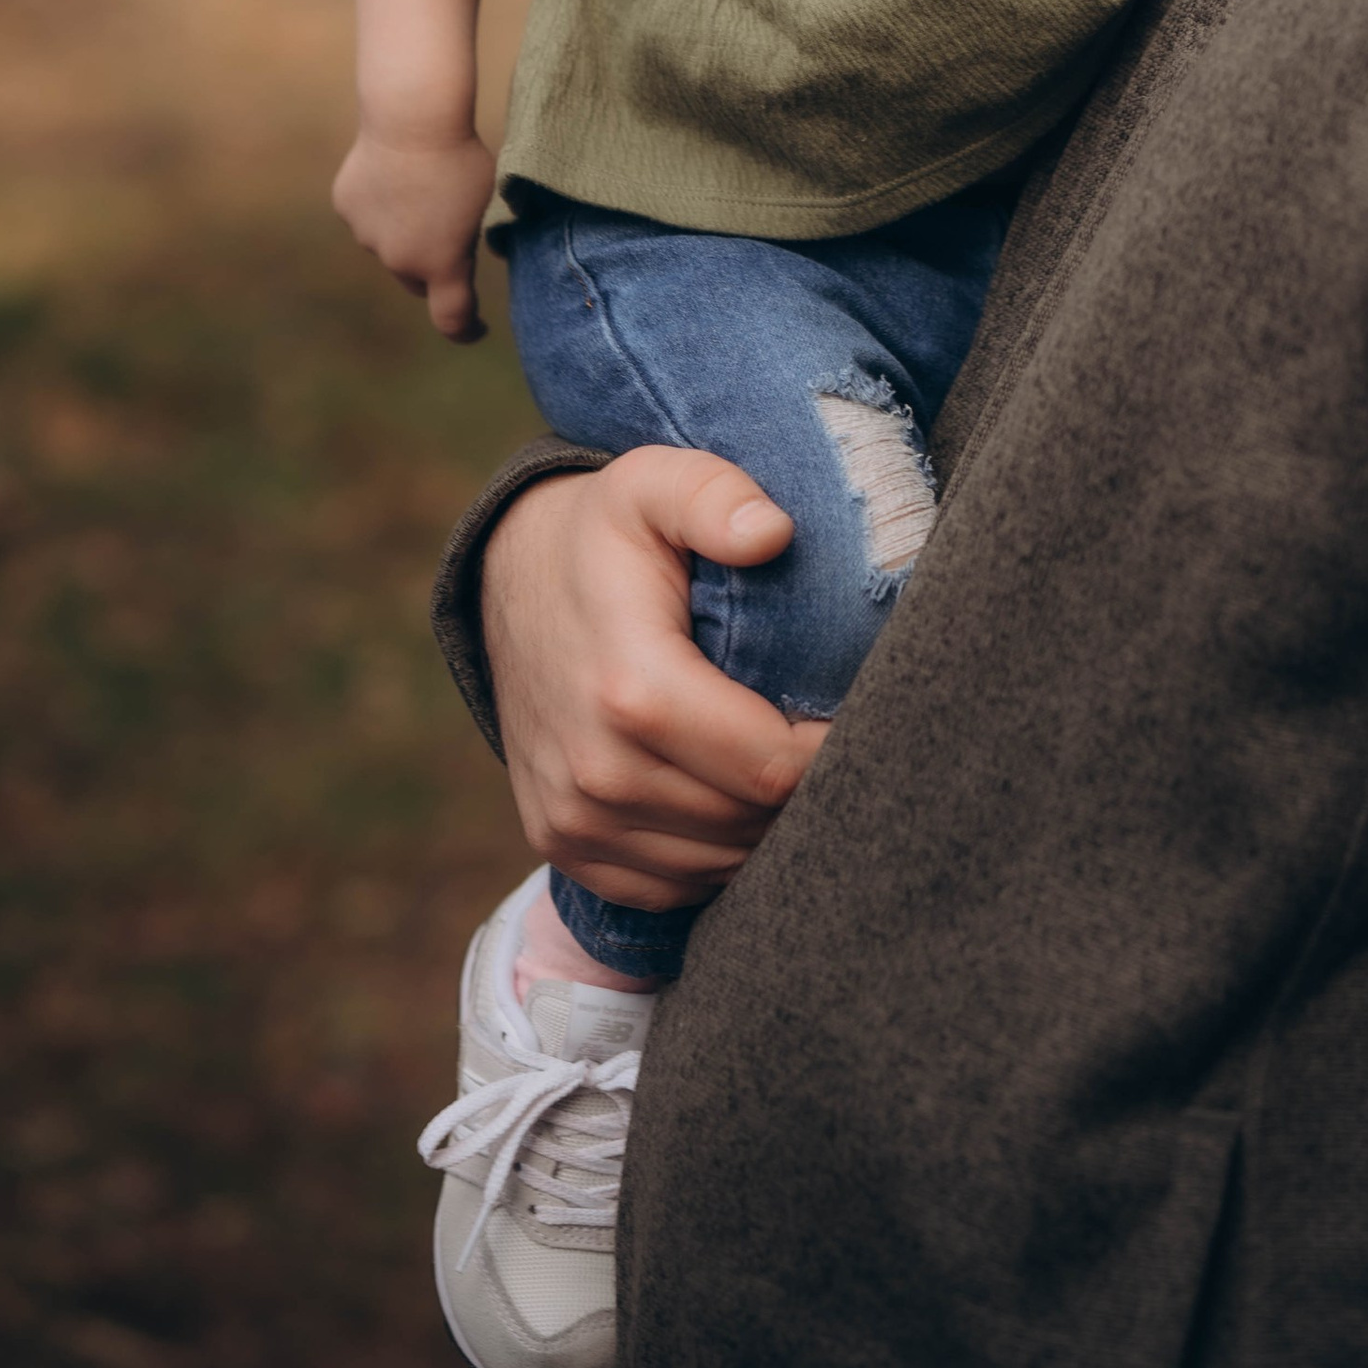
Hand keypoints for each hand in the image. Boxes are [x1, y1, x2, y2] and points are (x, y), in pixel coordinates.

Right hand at [333, 126, 497, 340]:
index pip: (452, 319)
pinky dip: (381, 206)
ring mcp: (367, 235)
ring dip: (404, 231)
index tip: (477, 329)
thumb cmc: (462, 157)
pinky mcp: (346, 207)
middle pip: (417, 278)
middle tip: (449, 233)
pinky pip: (368, 216)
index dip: (466, 330)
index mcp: (441, 264)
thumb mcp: (488, 201)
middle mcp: (399, 260)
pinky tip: (394, 174)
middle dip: (433, 267)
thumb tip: (477, 252)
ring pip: (389, 245)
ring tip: (421, 188)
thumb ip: (479, 237)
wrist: (412, 120)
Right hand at [481, 448, 829, 910]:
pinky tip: (735, 800)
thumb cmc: (606, 531)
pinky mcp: (562, 843)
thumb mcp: (656, 482)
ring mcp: (572, 818)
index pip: (767, 768)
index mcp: (629, 690)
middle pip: (746, 823)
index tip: (857, 710)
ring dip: (763, 826)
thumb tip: (773, 533)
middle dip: (804, 788)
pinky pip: (667, 886)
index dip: (831, 749)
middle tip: (835, 738)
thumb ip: (716, 497)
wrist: (510, 579)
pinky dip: (713, 857)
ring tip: (790, 764)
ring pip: (713, 864)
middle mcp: (595, 772)